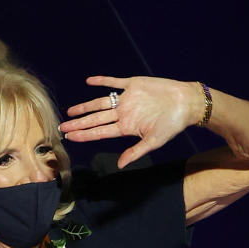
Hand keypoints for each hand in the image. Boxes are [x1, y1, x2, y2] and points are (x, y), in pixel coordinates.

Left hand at [59, 75, 202, 169]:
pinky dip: (103, 81)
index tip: (70, 138)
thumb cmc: (172, 125)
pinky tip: (89, 81)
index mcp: (125, 128)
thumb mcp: (153, 141)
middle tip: (62, 128)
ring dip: (85, 106)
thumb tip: (119, 165)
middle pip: (96, 119)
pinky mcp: (134, 84)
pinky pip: (115, 82)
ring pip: (101, 103)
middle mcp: (123, 114)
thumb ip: (135, 152)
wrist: (186, 102)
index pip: (100, 132)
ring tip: (71, 110)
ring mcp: (127, 99)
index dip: (84, 135)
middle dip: (79, 124)